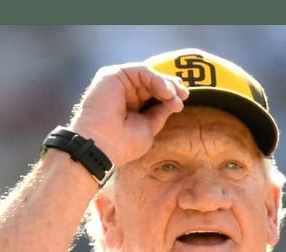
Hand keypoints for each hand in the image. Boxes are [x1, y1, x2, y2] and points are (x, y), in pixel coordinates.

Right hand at [67, 63, 188, 170]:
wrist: (101, 147)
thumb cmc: (121, 144)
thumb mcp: (149, 127)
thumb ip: (160, 112)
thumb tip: (175, 100)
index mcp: (129, 105)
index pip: (152, 93)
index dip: (169, 94)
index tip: (182, 102)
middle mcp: (122, 92)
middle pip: (151, 82)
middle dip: (171, 87)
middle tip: (183, 96)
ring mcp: (117, 83)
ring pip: (147, 75)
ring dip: (165, 84)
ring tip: (174, 96)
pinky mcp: (112, 75)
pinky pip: (140, 71)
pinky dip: (156, 79)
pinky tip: (165, 91)